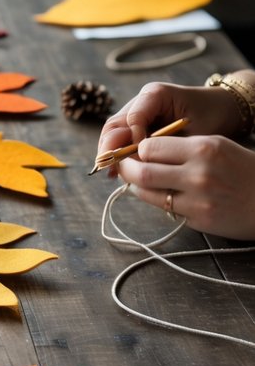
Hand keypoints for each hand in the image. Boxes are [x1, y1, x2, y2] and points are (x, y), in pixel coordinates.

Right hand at [98, 81, 242, 157]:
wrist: (222, 109)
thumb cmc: (211, 117)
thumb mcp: (194, 132)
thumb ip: (169, 145)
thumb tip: (141, 164)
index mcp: (155, 94)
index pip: (133, 118)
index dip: (132, 140)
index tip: (142, 159)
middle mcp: (141, 101)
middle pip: (115, 124)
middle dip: (110, 148)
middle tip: (111, 170)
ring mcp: (137, 111)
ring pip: (113, 132)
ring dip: (111, 152)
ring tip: (111, 173)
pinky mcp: (138, 124)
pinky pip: (122, 138)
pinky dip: (118, 154)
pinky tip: (115, 171)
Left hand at [118, 135, 254, 239]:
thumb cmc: (243, 169)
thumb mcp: (218, 146)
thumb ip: (183, 147)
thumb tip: (144, 151)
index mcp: (204, 148)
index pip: (151, 146)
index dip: (137, 149)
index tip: (133, 150)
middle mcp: (199, 173)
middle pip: (143, 170)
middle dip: (126, 169)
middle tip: (123, 168)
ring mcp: (198, 199)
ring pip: (148, 193)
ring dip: (137, 187)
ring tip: (138, 182)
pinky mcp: (199, 219)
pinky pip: (166, 209)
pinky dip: (158, 202)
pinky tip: (161, 196)